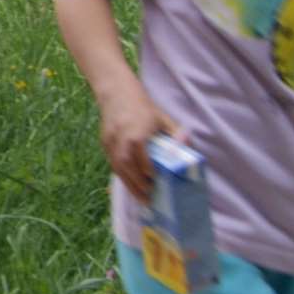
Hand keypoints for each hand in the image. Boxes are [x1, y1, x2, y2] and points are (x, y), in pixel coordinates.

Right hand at [96, 82, 177, 199]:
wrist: (116, 92)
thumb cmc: (143, 107)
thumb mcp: (164, 119)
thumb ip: (177, 134)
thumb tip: (189, 149)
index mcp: (137, 134)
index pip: (142, 160)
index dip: (150, 174)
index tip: (159, 183)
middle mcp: (121, 140)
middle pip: (127, 168)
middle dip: (138, 186)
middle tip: (150, 200)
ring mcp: (110, 142)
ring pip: (117, 168)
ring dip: (129, 185)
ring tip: (141, 198)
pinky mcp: (104, 143)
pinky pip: (112, 163)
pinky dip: (122, 176)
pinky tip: (131, 184)